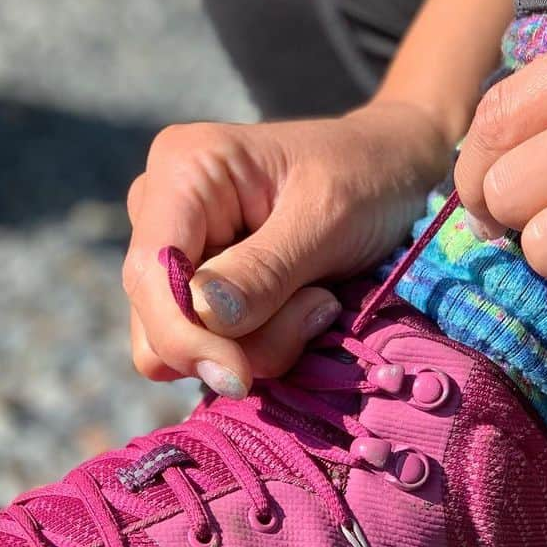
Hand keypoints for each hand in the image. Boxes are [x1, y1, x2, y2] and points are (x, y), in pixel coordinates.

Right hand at [122, 102, 449, 395]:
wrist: (397, 169)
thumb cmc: (368, 176)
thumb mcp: (327, 217)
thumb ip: (263, 270)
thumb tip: (204, 319)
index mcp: (182, 169)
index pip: (149, 272)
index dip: (182, 335)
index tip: (240, 377)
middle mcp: (161, 209)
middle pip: (157, 319)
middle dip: (237, 339)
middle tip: (318, 307)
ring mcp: (177, 251)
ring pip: (180, 345)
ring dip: (257, 344)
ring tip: (319, 300)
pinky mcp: (197, 288)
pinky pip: (207, 347)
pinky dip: (261, 345)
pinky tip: (303, 306)